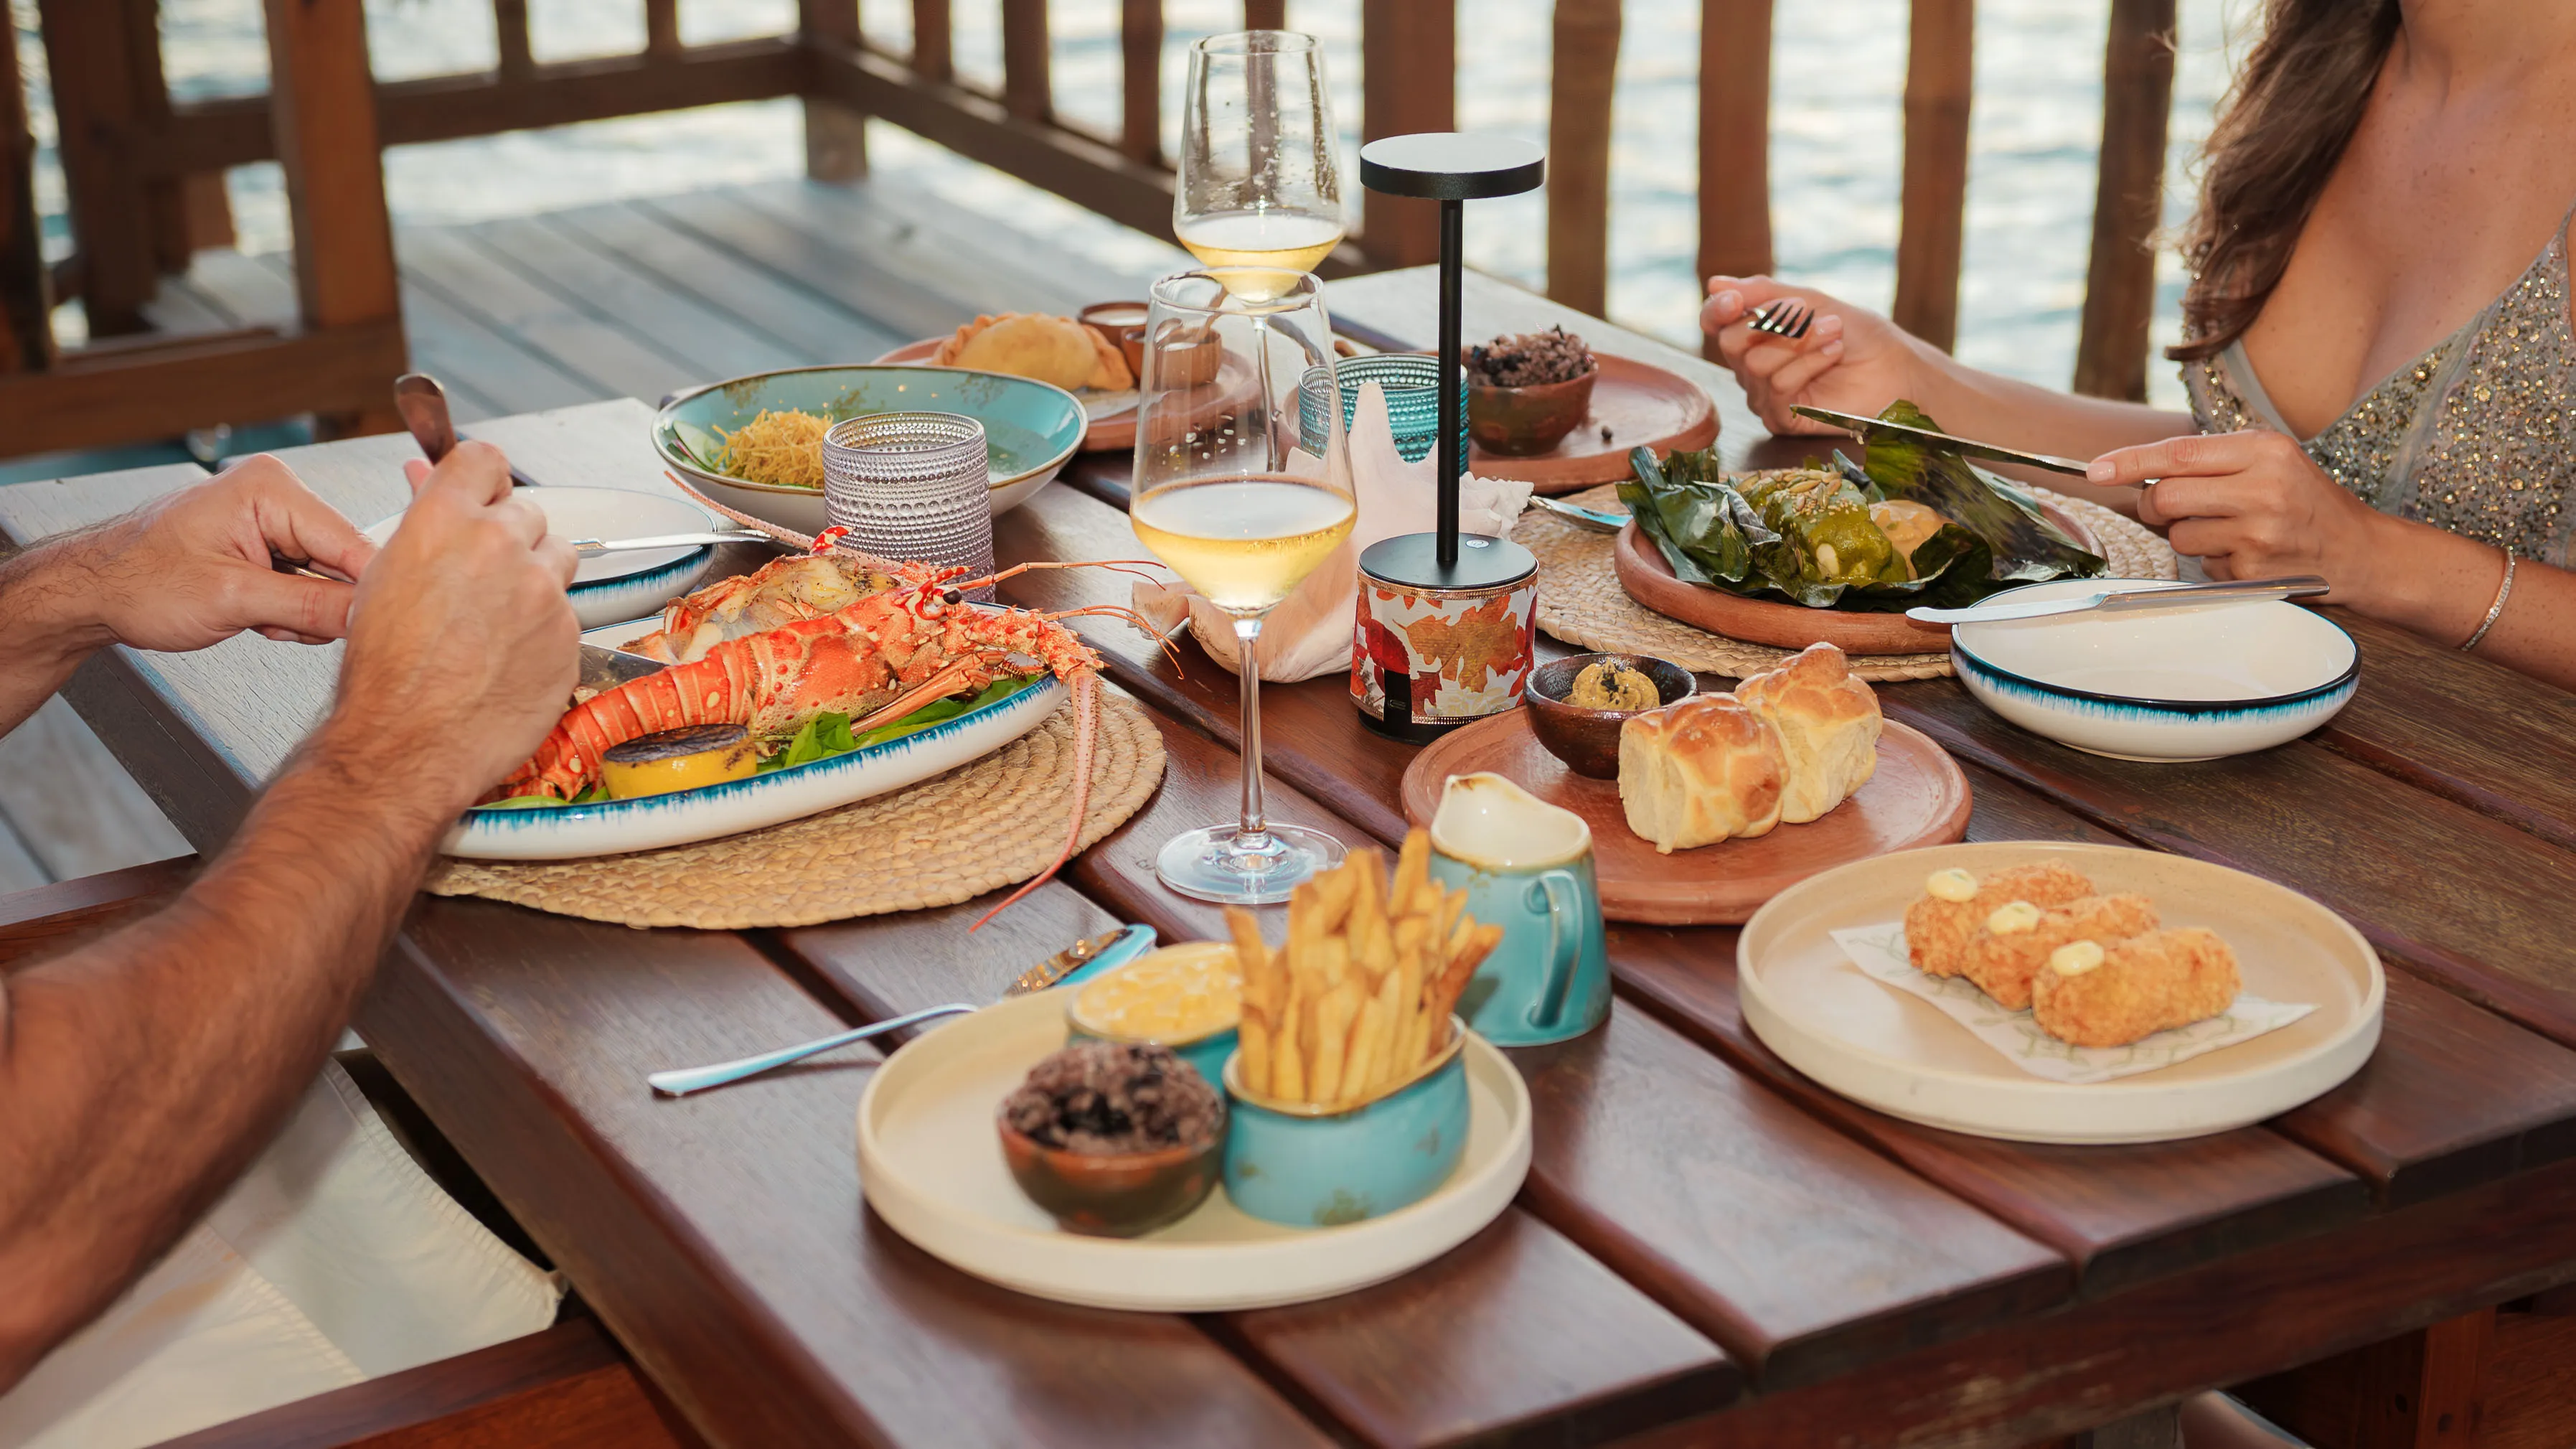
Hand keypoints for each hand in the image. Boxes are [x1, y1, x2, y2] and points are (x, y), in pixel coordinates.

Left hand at [57, 455, 376, 651]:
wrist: (92, 593)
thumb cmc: (139, 581)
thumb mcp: (231, 599)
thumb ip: (311, 606)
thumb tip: (369, 615)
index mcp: (272, 488)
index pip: (353, 542)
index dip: (366, 591)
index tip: (371, 628)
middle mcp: (276, 495)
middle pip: (344, 562)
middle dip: (321, 605)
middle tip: (276, 622)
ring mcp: (272, 519)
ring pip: (327, 579)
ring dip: (301, 612)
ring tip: (254, 617)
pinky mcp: (266, 544)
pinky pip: (306, 583)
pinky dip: (288, 609)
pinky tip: (254, 614)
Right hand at [318, 442, 577, 819]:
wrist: (405, 745)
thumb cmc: (384, 674)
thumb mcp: (382, 578)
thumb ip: (419, 520)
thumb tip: (427, 480)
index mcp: (444, 521)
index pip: (483, 459)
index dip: (482, 480)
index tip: (483, 497)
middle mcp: (499, 546)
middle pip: (526, 512)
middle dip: (508, 539)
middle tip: (479, 582)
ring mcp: (542, 591)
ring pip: (557, 559)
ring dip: (535, 580)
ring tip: (493, 623)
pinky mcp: (570, 634)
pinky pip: (569, 615)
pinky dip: (547, 630)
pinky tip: (508, 657)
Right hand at [1700, 276, 1932, 434]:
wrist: (1898, 369)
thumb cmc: (1859, 335)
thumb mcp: (1812, 302)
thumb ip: (1765, 293)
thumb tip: (1714, 282)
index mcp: (1754, 337)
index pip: (1715, 324)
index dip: (1717, 309)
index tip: (1735, 299)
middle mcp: (1752, 368)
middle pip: (1730, 343)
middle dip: (1772, 323)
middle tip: (1809, 313)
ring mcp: (1764, 396)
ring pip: (1756, 364)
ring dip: (1800, 341)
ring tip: (1835, 333)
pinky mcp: (1782, 419)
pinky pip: (1777, 387)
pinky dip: (1808, 363)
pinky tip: (1834, 353)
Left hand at [2085, 430, 2388, 596]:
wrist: (2359, 551)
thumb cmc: (2305, 500)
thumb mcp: (2272, 460)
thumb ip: (2212, 459)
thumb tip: (2138, 471)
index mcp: (2265, 451)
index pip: (2178, 455)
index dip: (2129, 462)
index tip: (2095, 470)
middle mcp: (2262, 490)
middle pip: (2166, 498)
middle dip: (2153, 505)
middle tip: (2166, 507)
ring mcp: (2258, 535)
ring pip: (2178, 536)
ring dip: (2187, 535)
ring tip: (2228, 530)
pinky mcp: (2253, 573)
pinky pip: (2202, 566)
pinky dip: (2212, 561)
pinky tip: (2245, 554)